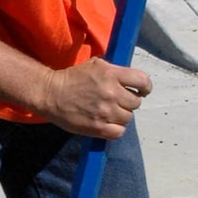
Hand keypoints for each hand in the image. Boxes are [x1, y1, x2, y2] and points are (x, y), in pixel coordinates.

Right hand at [37, 57, 151, 137]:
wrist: (51, 94)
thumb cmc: (72, 78)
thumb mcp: (96, 65)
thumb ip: (115, 71)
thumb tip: (132, 79)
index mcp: (111, 74)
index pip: (143, 81)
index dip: (145, 87)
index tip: (142, 90)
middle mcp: (111, 93)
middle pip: (136, 102)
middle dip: (129, 102)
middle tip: (118, 102)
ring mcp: (105, 111)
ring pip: (128, 118)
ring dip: (121, 116)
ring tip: (108, 112)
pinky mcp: (98, 127)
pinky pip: (119, 132)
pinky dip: (115, 129)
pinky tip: (107, 123)